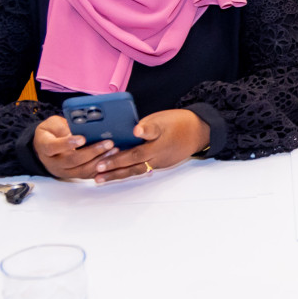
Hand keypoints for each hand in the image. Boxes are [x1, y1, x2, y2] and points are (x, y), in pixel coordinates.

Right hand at [33, 114, 118, 181]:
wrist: (47, 147)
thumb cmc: (51, 132)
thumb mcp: (52, 124)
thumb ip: (63, 125)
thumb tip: (81, 124)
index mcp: (45, 147)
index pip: (53, 147)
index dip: (67, 143)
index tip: (82, 138)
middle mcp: (53, 162)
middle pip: (72, 160)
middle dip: (92, 152)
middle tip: (108, 143)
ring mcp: (64, 171)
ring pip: (81, 170)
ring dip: (99, 161)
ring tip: (114, 150)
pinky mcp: (74, 175)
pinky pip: (88, 175)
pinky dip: (101, 169)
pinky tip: (112, 159)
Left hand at [93, 109, 210, 183]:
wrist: (200, 131)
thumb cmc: (180, 123)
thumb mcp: (163, 120)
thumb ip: (148, 127)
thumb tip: (134, 131)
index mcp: (156, 146)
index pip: (133, 155)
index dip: (116, 159)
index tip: (101, 163)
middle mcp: (157, 158)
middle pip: (132, 168)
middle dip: (113, 172)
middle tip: (96, 175)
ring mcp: (160, 162)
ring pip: (136, 171)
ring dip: (118, 175)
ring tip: (102, 178)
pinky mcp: (162, 163)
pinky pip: (142, 169)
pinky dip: (129, 171)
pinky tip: (120, 172)